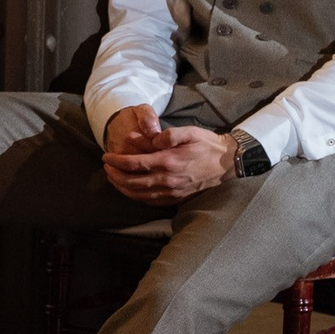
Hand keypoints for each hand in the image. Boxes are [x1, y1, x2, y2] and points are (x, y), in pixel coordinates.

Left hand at [101, 107, 236, 203]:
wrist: (228, 163)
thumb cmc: (207, 144)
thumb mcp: (189, 132)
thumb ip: (168, 134)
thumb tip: (152, 138)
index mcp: (169, 162)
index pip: (134, 164)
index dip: (117, 161)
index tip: (106, 156)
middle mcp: (168, 180)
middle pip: (131, 182)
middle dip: (115, 175)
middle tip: (106, 167)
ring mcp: (172, 192)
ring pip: (138, 195)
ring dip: (122, 187)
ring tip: (113, 178)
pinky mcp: (177, 198)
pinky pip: (150, 201)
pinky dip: (136, 196)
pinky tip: (130, 190)